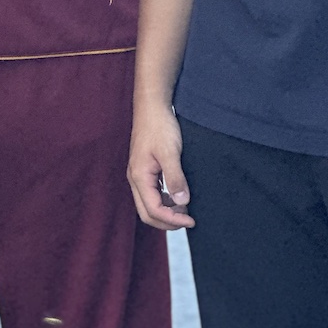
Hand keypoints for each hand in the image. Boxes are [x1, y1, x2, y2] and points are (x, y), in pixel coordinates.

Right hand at [127, 103, 193, 229]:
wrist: (152, 106)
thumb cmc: (159, 126)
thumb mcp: (170, 152)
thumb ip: (175, 178)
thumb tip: (183, 202)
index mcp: (139, 176)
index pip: (153, 210)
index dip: (173, 220)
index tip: (191, 221)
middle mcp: (136, 178)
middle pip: (147, 213)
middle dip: (167, 221)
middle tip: (188, 220)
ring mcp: (139, 174)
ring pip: (149, 204)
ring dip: (167, 212)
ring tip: (186, 208)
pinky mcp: (145, 169)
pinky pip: (153, 193)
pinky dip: (165, 201)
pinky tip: (179, 196)